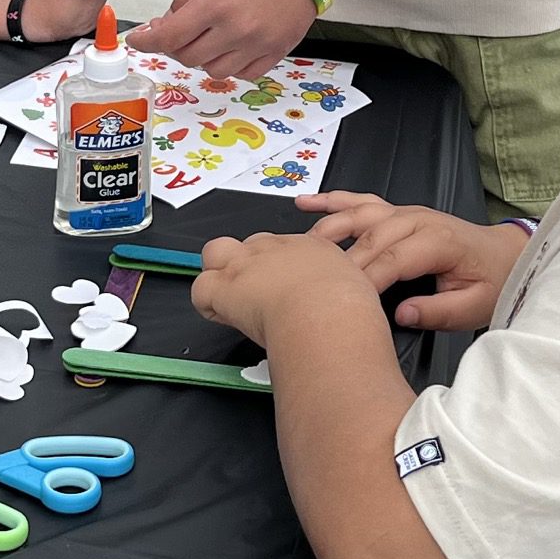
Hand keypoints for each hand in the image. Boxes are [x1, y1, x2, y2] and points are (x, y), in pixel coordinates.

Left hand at [129, 0, 345, 79]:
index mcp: (216, 3)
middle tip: (175, 31)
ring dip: (201, 58)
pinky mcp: (277, 50)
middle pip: (188, 57)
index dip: (147, 42)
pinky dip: (231, 66)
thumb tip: (169, 20)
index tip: (139, 40)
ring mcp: (258, 44)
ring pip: (214, 71)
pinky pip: (245, 74)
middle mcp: (236, 30)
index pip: (169, 36)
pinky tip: (229, 48)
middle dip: (174, 46)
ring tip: (205, 39)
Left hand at [191, 226, 378, 348]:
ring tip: (230, 297)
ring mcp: (247, 265)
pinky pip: (201, 289)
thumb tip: (349, 303)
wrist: (325, 312)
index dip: (278, 266)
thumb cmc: (346, 307)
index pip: (283, 247)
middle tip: (258, 291)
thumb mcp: (358, 288)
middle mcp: (275, 249)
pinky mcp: (226, 287)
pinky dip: (206, 303)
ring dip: (219, 272)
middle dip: (249, 263)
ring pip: (215, 252)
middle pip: (250, 243)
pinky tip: (221, 315)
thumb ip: (346, 289)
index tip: (283, 285)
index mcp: (310, 247)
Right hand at [297, 193, 530, 332]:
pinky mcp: (397, 212)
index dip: (366, 281)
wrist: (505, 256)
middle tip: (314, 284)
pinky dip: (332, 201)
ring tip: (300, 247)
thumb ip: (438, 311)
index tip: (344, 301)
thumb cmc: (491, 281)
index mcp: (438, 241)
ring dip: (328, 228)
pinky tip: (305, 203)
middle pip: (370, 239)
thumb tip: (402, 314)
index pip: (393, 260)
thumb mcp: (474, 306)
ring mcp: (405, 212)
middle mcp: (418, 220)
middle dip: (341, 262)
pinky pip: (360, 201)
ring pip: (359, 215)